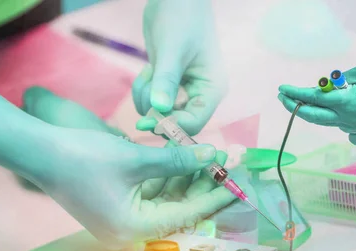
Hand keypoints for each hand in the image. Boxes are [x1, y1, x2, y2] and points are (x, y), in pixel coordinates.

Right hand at [22, 87, 233, 249]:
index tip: (238, 183)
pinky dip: (169, 179)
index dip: (215, 196)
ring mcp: (124, 223)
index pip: (187, 214)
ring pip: (168, 202)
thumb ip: (178, 160)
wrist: (39, 153)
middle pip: (180, 211)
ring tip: (212, 157)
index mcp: (134, 230)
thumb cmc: (83, 157)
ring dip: (188, 180)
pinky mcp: (119, 209)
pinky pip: (152, 197)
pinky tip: (187, 160)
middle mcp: (131, 233)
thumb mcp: (136, 158)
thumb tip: (213, 155)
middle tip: (227, 165)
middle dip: (204, 186)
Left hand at [132, 0, 225, 135]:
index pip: (194, 122)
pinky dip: (144, 90)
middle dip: (156, 111)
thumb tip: (159, 109)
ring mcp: (184, 91)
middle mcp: (201, 95)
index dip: (171, 127)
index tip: (146, 122)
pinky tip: (148, 70)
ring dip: (146, 97)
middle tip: (146, 88)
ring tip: (149, 70)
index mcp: (212, 90)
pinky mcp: (169, 85)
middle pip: (176, 122)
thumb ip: (166, 80)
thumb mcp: (173, 49)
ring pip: (160, 113)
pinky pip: (152, 100)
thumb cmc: (182, 18)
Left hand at [277, 65, 355, 133]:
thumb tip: (329, 84)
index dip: (295, 93)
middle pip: (311, 116)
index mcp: (345, 103)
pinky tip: (318, 106)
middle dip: (294, 107)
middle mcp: (344, 118)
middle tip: (282, 97)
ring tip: (294, 101)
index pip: (313, 98)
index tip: (282, 88)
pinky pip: (334, 121)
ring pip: (321, 121)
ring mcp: (350, 125)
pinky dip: (323, 113)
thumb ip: (343, 79)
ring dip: (306, 112)